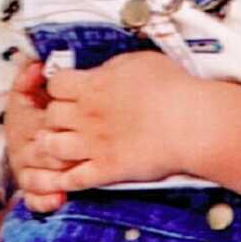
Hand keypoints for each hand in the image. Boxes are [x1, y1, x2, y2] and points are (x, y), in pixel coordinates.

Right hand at [6, 60, 69, 213]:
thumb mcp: (28, 91)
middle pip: (44, 152)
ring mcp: (25, 170)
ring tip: (75, 176)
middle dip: (63, 153)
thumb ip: (30, 78)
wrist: (23, 133)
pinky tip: (60, 198)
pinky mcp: (28, 188)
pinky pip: (32, 199)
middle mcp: (22, 147)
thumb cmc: (32, 109)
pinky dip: (45, 200)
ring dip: (55, 178)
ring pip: (37, 177)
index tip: (81, 121)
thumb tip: (36, 65)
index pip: (42, 124)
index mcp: (24, 121)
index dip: (60, 125)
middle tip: (87, 152)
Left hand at [18, 52, 197, 196]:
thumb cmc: (172, 87)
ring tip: (65, 146)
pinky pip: (72, 179)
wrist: (191, 123)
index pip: (55, 84)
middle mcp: (86, 115)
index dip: (59, 87)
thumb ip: (111, 67)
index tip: (70, 91)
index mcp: (93, 86)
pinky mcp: (106, 169)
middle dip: (55, 116)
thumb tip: (99, 72)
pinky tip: (66, 177)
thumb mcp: (139, 61)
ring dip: (53, 146)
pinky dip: (64, 180)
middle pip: (49, 115)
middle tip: (68, 119)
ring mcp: (94, 144)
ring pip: (51, 147)